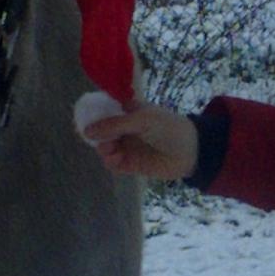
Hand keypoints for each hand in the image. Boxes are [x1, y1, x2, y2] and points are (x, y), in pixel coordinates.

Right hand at [84, 103, 198, 179]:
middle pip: (101, 131)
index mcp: (128, 111)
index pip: (104, 111)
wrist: (191, 152)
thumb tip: (86, 130)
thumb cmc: (169, 128)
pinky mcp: (130, 164)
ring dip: (103, 148)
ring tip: (110, 149)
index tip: (83, 121)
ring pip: (104, 148)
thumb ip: (114, 124)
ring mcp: (127, 146)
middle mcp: (125, 128)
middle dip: (96, 135)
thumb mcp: (142, 119)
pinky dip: (110, 161)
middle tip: (94, 138)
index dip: (93, 115)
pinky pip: (113, 163)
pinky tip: (116, 159)